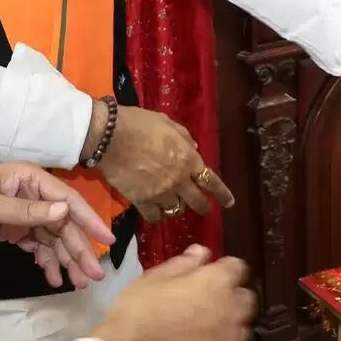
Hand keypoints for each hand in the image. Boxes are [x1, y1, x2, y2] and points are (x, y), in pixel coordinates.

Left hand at [0, 164, 114, 287]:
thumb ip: (28, 212)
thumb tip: (65, 212)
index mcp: (28, 179)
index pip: (66, 200)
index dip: (88, 220)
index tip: (106, 241)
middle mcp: (30, 195)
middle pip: (63, 224)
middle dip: (78, 249)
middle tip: (93, 275)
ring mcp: (20, 215)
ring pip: (52, 238)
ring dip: (66, 259)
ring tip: (78, 283)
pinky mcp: (10, 232)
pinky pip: (36, 247)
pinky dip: (46, 262)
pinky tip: (54, 278)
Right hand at [90, 246, 255, 340]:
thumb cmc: (136, 315)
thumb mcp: (153, 279)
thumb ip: (184, 264)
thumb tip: (202, 252)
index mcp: (217, 282)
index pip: (238, 268)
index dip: (223, 272)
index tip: (210, 279)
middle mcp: (233, 312)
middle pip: (245, 301)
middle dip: (230, 301)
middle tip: (204, 309)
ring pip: (239, 334)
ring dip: (226, 332)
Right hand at [98, 105, 235, 221]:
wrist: (110, 136)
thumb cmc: (139, 124)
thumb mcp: (167, 123)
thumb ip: (184, 138)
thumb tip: (194, 149)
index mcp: (188, 159)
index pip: (211, 181)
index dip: (222, 193)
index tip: (229, 202)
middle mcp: (179, 180)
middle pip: (197, 202)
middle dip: (202, 206)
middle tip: (203, 208)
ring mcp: (160, 193)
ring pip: (176, 210)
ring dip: (177, 207)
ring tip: (173, 205)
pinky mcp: (142, 201)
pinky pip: (154, 217)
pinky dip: (156, 215)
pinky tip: (154, 211)